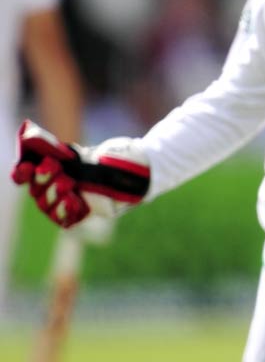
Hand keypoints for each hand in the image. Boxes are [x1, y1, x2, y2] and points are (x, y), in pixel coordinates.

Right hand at [11, 120, 150, 228]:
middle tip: (54, 168)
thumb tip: (39, 142)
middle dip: (43, 180)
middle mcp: (58, 185)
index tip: (26, 167)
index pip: (27, 174)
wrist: (145, 169)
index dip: (22, 172)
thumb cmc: (117, 157)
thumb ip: (67, 155)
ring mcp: (70, 201)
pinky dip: (65, 212)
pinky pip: (66, 220)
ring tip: (67, 185)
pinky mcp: (84, 213)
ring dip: (53, 196)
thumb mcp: (93, 153)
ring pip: (48, 206)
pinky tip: (73, 202)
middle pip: (37, 190)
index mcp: (55, 168)